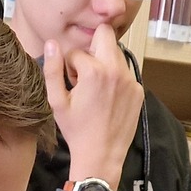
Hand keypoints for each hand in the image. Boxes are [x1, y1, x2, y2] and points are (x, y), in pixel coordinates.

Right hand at [42, 25, 142, 188]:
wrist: (101, 156)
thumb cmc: (76, 130)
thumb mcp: (57, 101)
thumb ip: (52, 69)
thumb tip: (52, 42)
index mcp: (94, 71)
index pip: (76, 51)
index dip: (69, 65)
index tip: (72, 82)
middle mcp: (116, 70)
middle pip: (105, 34)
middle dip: (92, 47)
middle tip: (86, 72)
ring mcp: (130, 80)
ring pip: (117, 53)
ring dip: (104, 63)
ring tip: (96, 88)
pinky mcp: (138, 91)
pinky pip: (125, 72)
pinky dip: (115, 78)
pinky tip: (108, 98)